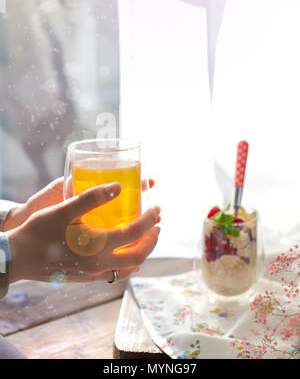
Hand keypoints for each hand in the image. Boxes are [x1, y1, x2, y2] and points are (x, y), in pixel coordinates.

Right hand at [7, 182, 160, 283]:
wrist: (19, 257)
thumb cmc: (40, 230)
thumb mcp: (66, 209)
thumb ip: (93, 197)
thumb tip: (119, 186)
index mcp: (99, 245)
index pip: (135, 232)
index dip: (149, 219)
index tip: (156, 208)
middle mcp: (100, 263)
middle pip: (138, 255)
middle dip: (152, 240)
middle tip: (157, 226)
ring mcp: (93, 274)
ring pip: (128, 268)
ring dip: (141, 253)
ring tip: (145, 239)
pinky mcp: (85, 278)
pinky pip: (114, 275)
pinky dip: (126, 265)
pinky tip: (122, 256)